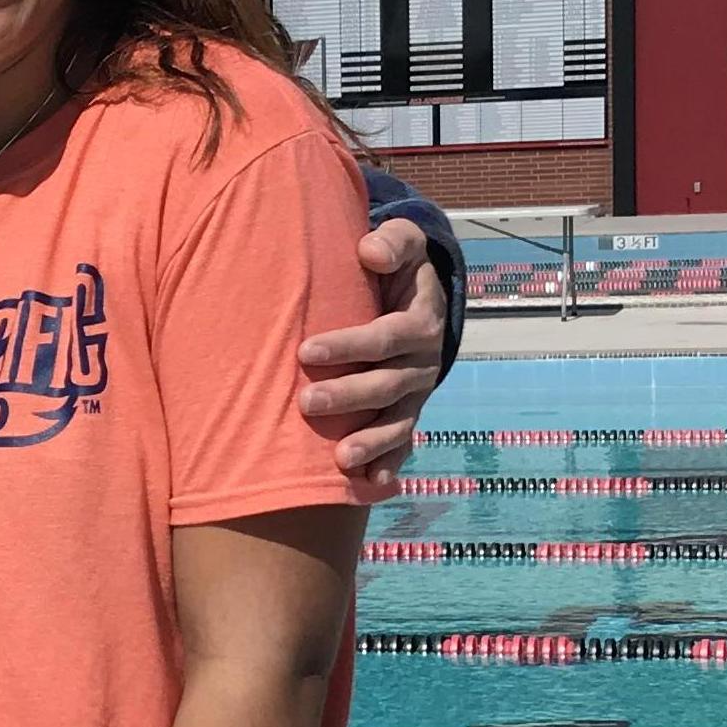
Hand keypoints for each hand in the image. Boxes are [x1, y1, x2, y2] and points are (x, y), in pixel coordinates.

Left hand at [300, 215, 447, 486]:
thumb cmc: (399, 268)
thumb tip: (370, 251)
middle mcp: (421, 364)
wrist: (421, 298)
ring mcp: (414, 395)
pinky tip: (370, 486)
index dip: (347, 345)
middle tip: (306, 404)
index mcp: (419, 324)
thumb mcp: (404, 243)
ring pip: (395, 423)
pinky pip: (402, 445)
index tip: (305, 351)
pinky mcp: (406, 415)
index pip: (383, 338)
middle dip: (348, 397)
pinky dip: (389, 466)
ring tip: (339, 459)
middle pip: (386, 385)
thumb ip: (392, 240)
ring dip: (370, 443)